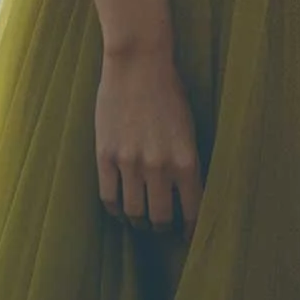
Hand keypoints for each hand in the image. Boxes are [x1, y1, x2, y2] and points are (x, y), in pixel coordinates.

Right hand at [96, 42, 202, 231]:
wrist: (138, 63)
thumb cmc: (169, 91)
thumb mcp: (189, 129)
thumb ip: (187, 162)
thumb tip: (186, 192)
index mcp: (186, 160)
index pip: (192, 211)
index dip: (191, 230)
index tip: (188, 236)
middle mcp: (159, 167)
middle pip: (160, 219)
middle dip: (162, 228)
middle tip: (161, 227)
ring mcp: (130, 162)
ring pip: (133, 212)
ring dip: (138, 222)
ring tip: (139, 219)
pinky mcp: (106, 155)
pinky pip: (108, 197)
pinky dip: (115, 209)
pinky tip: (120, 208)